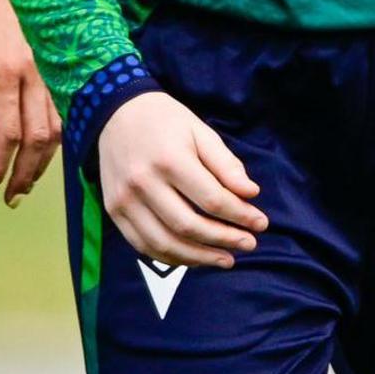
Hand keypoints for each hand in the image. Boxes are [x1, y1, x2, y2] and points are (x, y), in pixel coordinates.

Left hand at [0, 0, 58, 205]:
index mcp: (3, 71)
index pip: (6, 134)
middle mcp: (35, 73)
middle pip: (38, 139)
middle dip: (25, 174)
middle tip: (11, 197)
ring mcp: (55, 68)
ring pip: (59, 127)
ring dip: (44, 161)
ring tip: (28, 181)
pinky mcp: (64, 62)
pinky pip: (68, 108)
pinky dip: (59, 136)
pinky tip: (47, 150)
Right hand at [96, 92, 265, 268]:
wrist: (116, 114)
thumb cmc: (166, 121)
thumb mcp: (201, 132)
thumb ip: (226, 164)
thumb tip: (251, 194)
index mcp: (170, 160)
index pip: (211, 199)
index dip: (240, 216)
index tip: (261, 223)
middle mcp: (143, 183)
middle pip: (188, 226)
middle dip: (223, 240)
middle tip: (248, 244)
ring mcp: (124, 200)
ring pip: (165, 243)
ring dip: (199, 257)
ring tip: (226, 259)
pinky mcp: (113, 211)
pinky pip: (143, 245)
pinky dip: (170, 258)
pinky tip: (194, 257)